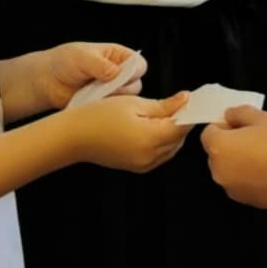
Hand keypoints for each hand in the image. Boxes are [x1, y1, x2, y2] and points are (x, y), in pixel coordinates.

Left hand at [36, 42, 142, 111]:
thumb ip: (99, 64)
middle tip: (102, 86)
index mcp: (119, 56)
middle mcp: (119, 74)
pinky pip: (112, 113)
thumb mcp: (80, 57)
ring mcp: (112, 92)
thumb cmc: (64, 61)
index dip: (133, 71)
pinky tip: (90, 104)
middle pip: (136, 85)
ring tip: (91, 94)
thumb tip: (114, 72)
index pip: (139, 64)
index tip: (117, 75)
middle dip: (120, 88)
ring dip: (110, 100)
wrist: (48, 80)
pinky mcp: (104, 106)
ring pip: (126, 102)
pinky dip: (103, 110)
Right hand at [67, 92, 192, 172]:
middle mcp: (150, 156)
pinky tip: (152, 128)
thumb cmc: (98, 116)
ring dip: (172, 133)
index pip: (183, 126)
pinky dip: (162, 142)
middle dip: (181, 122)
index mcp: (151, 139)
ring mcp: (143, 165)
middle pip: (179, 139)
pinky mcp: (137, 167)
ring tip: (162, 114)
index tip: (192, 100)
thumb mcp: (133, 103)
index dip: (190, 112)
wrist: (74, 137)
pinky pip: (159, 155)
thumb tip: (185, 100)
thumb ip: (164, 105)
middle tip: (177, 104)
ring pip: (171, 148)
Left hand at [201, 106, 266, 210]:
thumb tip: (228, 116)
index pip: (208, 132)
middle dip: (230, 145)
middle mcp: (218, 170)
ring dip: (238, 162)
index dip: (224, 126)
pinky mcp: (244, 201)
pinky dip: (248, 177)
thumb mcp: (261, 117)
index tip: (242, 126)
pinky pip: (240, 183)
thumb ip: (238, 113)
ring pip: (228, 169)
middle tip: (255, 140)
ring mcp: (230, 188)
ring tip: (264, 157)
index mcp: (218, 147)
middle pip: (216, 152)